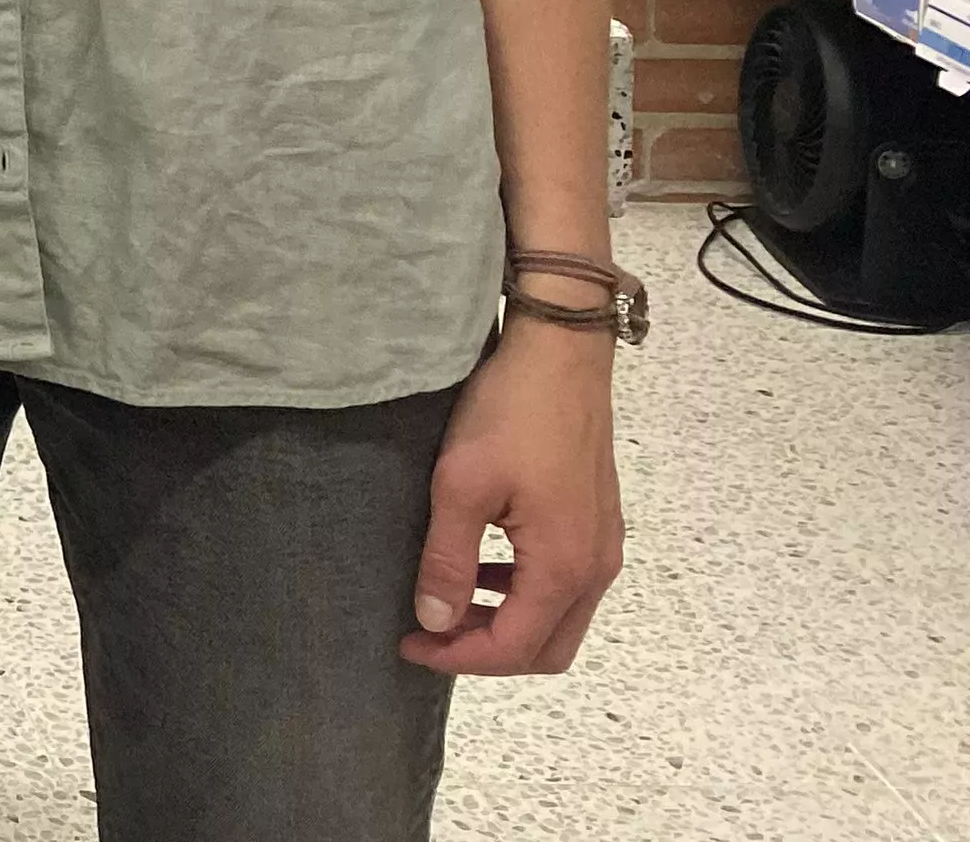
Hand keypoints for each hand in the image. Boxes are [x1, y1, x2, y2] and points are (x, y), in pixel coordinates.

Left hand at [402, 318, 620, 675]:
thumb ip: (448, 561)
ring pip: (558, 618)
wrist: (561, 354)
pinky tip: (481, 563)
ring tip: (447, 601)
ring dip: (505, 621)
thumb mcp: (462, 486)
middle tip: (429, 633)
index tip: (410, 645)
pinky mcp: (596, 521)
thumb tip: (435, 622)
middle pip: (546, 647)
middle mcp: (596, 568)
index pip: (514, 647)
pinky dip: (522, 591)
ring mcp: (602, 545)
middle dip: (487, 652)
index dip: (459, 657)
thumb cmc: (511, 415)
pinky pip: (564, 582)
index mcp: (564, 568)